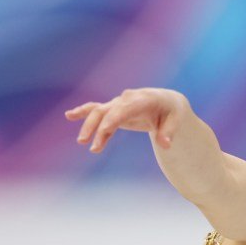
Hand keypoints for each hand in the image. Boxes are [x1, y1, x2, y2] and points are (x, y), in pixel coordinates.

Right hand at [65, 87, 190, 152]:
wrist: (166, 102)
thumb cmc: (172, 112)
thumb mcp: (176, 120)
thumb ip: (169, 132)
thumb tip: (165, 144)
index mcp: (144, 99)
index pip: (126, 108)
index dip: (114, 118)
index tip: (104, 130)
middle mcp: (128, 99)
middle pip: (109, 111)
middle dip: (98, 127)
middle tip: (91, 145)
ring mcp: (119, 103)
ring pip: (100, 112)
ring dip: (89, 125)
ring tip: (81, 141)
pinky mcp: (114, 109)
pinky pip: (97, 110)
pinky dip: (84, 113)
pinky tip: (69, 116)